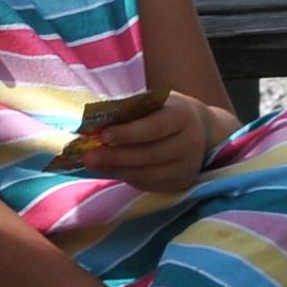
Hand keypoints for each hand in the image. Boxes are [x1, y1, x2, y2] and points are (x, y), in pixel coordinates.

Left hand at [77, 95, 214, 197]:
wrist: (198, 128)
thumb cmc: (164, 110)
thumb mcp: (152, 102)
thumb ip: (128, 110)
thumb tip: (91, 124)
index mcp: (183, 116)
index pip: (154, 127)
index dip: (128, 133)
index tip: (102, 136)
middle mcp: (191, 142)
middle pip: (150, 154)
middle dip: (116, 156)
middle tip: (88, 156)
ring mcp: (188, 166)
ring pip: (149, 173)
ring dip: (118, 170)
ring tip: (94, 164)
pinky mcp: (182, 183)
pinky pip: (151, 184)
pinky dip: (128, 178)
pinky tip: (112, 170)